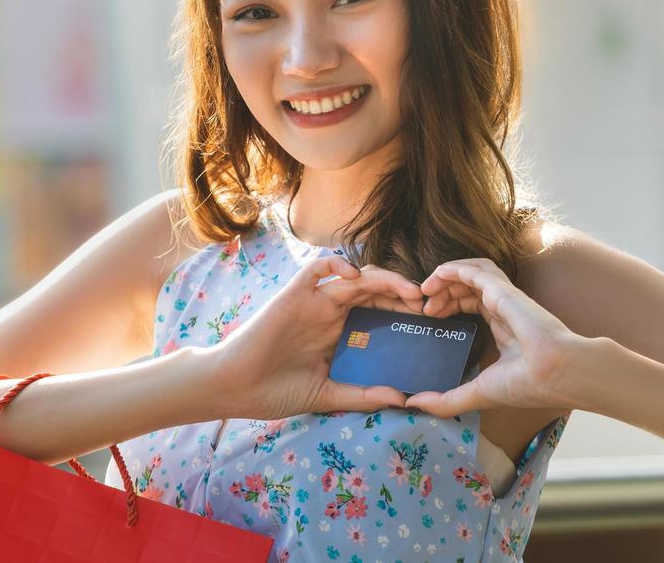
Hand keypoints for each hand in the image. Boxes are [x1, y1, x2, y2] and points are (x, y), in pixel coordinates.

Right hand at [210, 256, 425, 420]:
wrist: (235, 388)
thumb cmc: (276, 391)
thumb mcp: (328, 395)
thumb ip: (362, 394)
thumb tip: (402, 398)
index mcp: (338, 331)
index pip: (378, 309)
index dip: (403, 308)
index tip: (429, 320)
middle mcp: (329, 310)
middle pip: (372, 289)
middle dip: (401, 291)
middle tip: (427, 304)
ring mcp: (312, 300)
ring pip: (353, 275)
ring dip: (383, 278)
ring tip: (408, 291)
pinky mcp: (293, 293)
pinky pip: (318, 267)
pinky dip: (338, 264)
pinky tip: (356, 277)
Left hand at [406, 258, 587, 416]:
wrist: (557, 374)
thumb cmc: (528, 384)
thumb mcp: (477, 393)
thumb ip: (446, 401)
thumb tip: (412, 404)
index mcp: (503, 329)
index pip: (472, 305)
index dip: (449, 306)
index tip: (429, 318)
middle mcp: (504, 310)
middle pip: (467, 288)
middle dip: (442, 293)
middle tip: (423, 307)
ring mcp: (505, 298)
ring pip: (472, 273)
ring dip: (446, 276)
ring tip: (426, 290)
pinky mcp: (504, 291)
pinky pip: (477, 270)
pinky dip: (455, 268)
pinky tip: (437, 275)